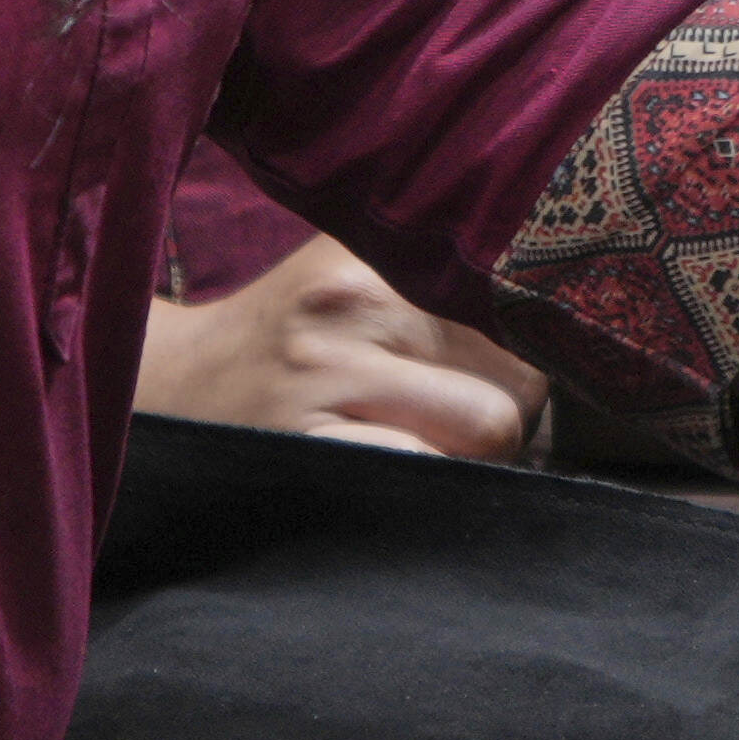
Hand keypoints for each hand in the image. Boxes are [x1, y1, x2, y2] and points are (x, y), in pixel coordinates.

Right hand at [129, 236, 541, 460]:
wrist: (160, 391)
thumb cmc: (286, 344)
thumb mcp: (353, 281)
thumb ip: (447, 292)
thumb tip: (578, 339)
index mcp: (377, 249)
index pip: (523, 301)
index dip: (543, 354)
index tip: (523, 379)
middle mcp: (354, 299)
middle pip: (523, 372)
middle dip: (515, 415)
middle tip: (462, 428)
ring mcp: (326, 375)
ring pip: (491, 427)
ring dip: (481, 459)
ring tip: (429, 451)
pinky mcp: (307, 447)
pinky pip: (427, 475)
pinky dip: (434, 490)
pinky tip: (396, 480)